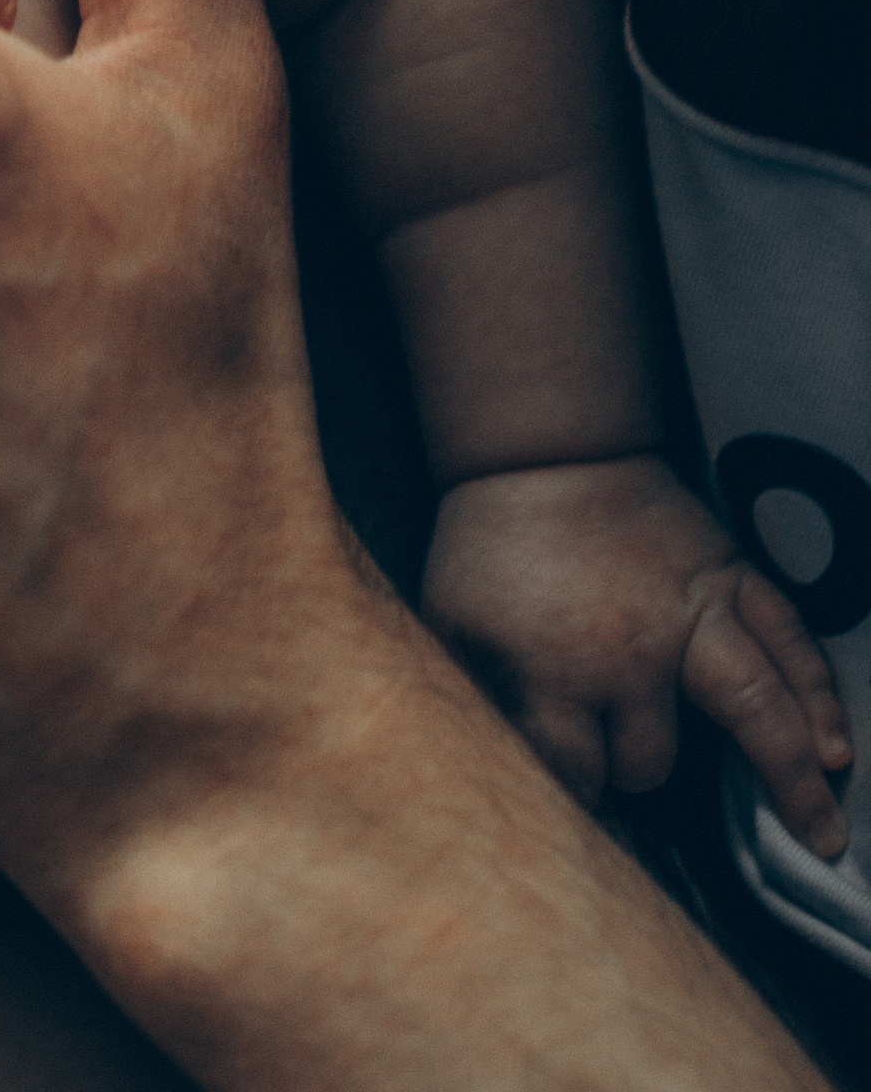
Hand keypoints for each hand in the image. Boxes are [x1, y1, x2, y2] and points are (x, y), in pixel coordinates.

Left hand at [423, 454, 852, 855]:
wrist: (541, 450)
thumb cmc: (491, 543)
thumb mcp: (455, 619)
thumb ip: (480, 695)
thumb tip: (494, 763)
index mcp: (555, 667)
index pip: (572, 768)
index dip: (568, 793)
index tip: (571, 803)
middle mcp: (631, 654)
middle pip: (649, 758)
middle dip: (635, 772)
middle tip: (636, 776)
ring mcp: (690, 614)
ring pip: (755, 708)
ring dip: (792, 776)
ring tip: (825, 835)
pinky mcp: (728, 577)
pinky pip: (788, 641)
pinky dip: (818, 694)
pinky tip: (838, 747)